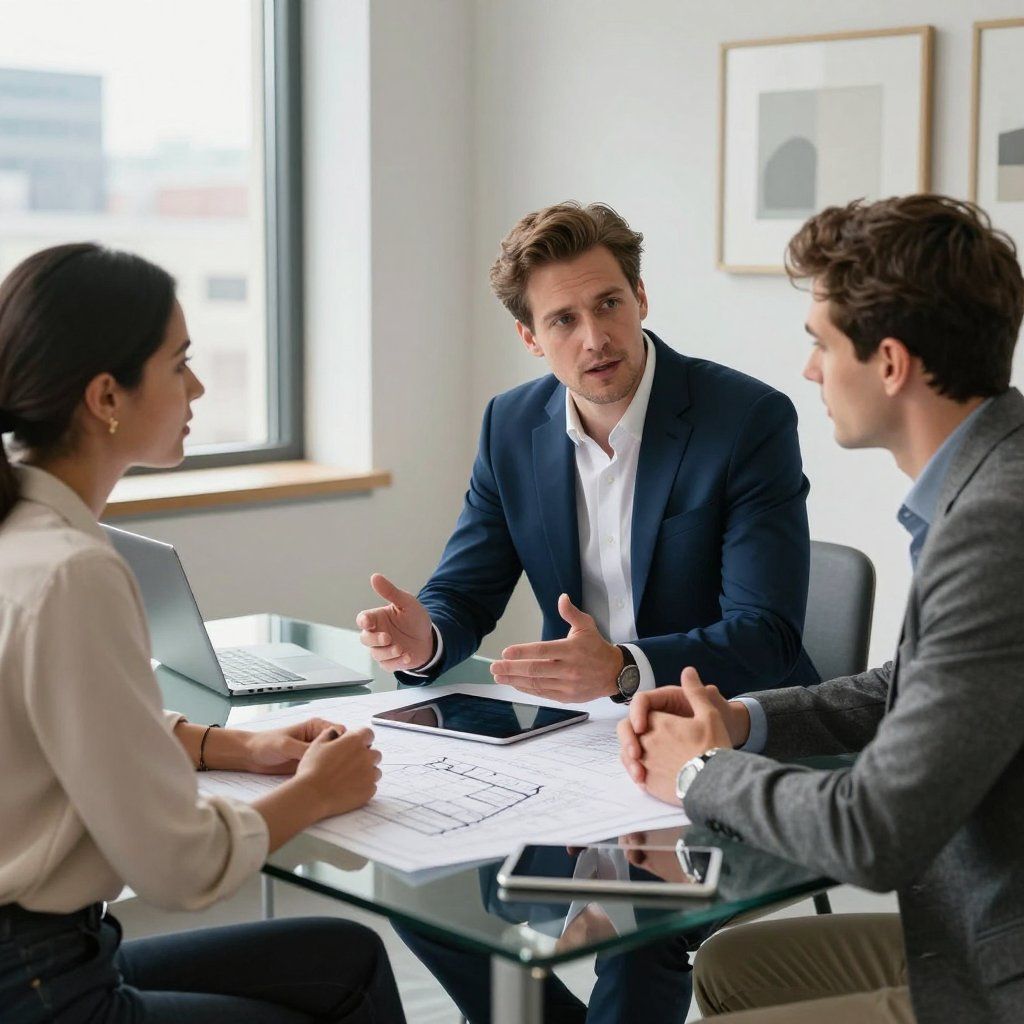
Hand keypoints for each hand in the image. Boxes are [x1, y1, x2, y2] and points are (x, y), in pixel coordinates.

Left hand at [242, 717, 343, 774]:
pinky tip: (323, 780)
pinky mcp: (309, 764)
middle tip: (338, 769)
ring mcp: (314, 752)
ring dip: (332, 766)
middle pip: (339, 746)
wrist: (250, 756)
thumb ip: (305, 750)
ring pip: (332, 759)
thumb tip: (323, 756)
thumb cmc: (266, 744)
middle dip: (341, 756)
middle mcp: (318, 738)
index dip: (344, 742)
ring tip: (330, 776)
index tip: (342, 755)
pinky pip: (322, 768)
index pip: (339, 732)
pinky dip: (324, 774)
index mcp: (316, 726)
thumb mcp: (287, 745)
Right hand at [294, 726, 381, 818]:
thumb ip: (329, 734)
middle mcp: (366, 756)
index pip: (368, 733)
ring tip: (349, 778)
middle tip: (349, 764)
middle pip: (374, 753)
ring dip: (366, 772)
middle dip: (365, 757)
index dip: (361, 739)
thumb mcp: (317, 744)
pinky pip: (372, 786)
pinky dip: (364, 787)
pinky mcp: (369, 790)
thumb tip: (335, 732)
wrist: (312, 795)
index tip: (354, 745)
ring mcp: (369, 774)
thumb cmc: (312, 769)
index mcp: (355, 741)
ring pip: (375, 771)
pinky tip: (349, 789)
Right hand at [356, 573, 433, 671]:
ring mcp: (382, 649)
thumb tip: (375, 577)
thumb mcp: (406, 602)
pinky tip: (407, 656)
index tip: (367, 622)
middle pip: (365, 639)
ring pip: (376, 654)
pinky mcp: (390, 662)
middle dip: (375, 639)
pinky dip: (397, 662)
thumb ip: (390, 592)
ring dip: (387, 652)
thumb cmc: (415, 619)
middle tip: (387, 637)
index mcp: (377, 618)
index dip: (363, 621)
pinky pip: (388, 665)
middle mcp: (377, 634)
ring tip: (401, 648)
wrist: (429, 638)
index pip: (363, 620)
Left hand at [489, 594, 621, 701]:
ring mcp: (567, 685)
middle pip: (535, 670)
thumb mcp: (587, 626)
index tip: (506, 651)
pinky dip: (527, 689)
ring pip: (536, 684)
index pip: (543, 651)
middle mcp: (569, 669)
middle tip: (494, 667)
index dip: (523, 652)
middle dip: (512, 668)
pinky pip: (543, 693)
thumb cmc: (596, 647)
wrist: (614, 673)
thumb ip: (571, 613)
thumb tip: (562, 598)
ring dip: (515, 680)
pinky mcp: (567, 697)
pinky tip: (514, 683)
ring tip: (499, 676)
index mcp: (572, 650)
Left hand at [635, 668, 733, 804]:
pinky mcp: (649, 785)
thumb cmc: (713, 747)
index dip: (647, 716)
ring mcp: (646, 764)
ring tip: (649, 758)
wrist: (716, 784)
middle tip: (654, 741)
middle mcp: (647, 742)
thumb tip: (688, 670)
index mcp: (658, 723)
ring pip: (628, 755)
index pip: (643, 714)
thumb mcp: (709, 714)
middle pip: (632, 734)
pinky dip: (639, 772)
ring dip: (634, 754)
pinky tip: (652, 774)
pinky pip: (636, 775)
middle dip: (637, 735)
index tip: (657, 722)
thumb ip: (695, 692)